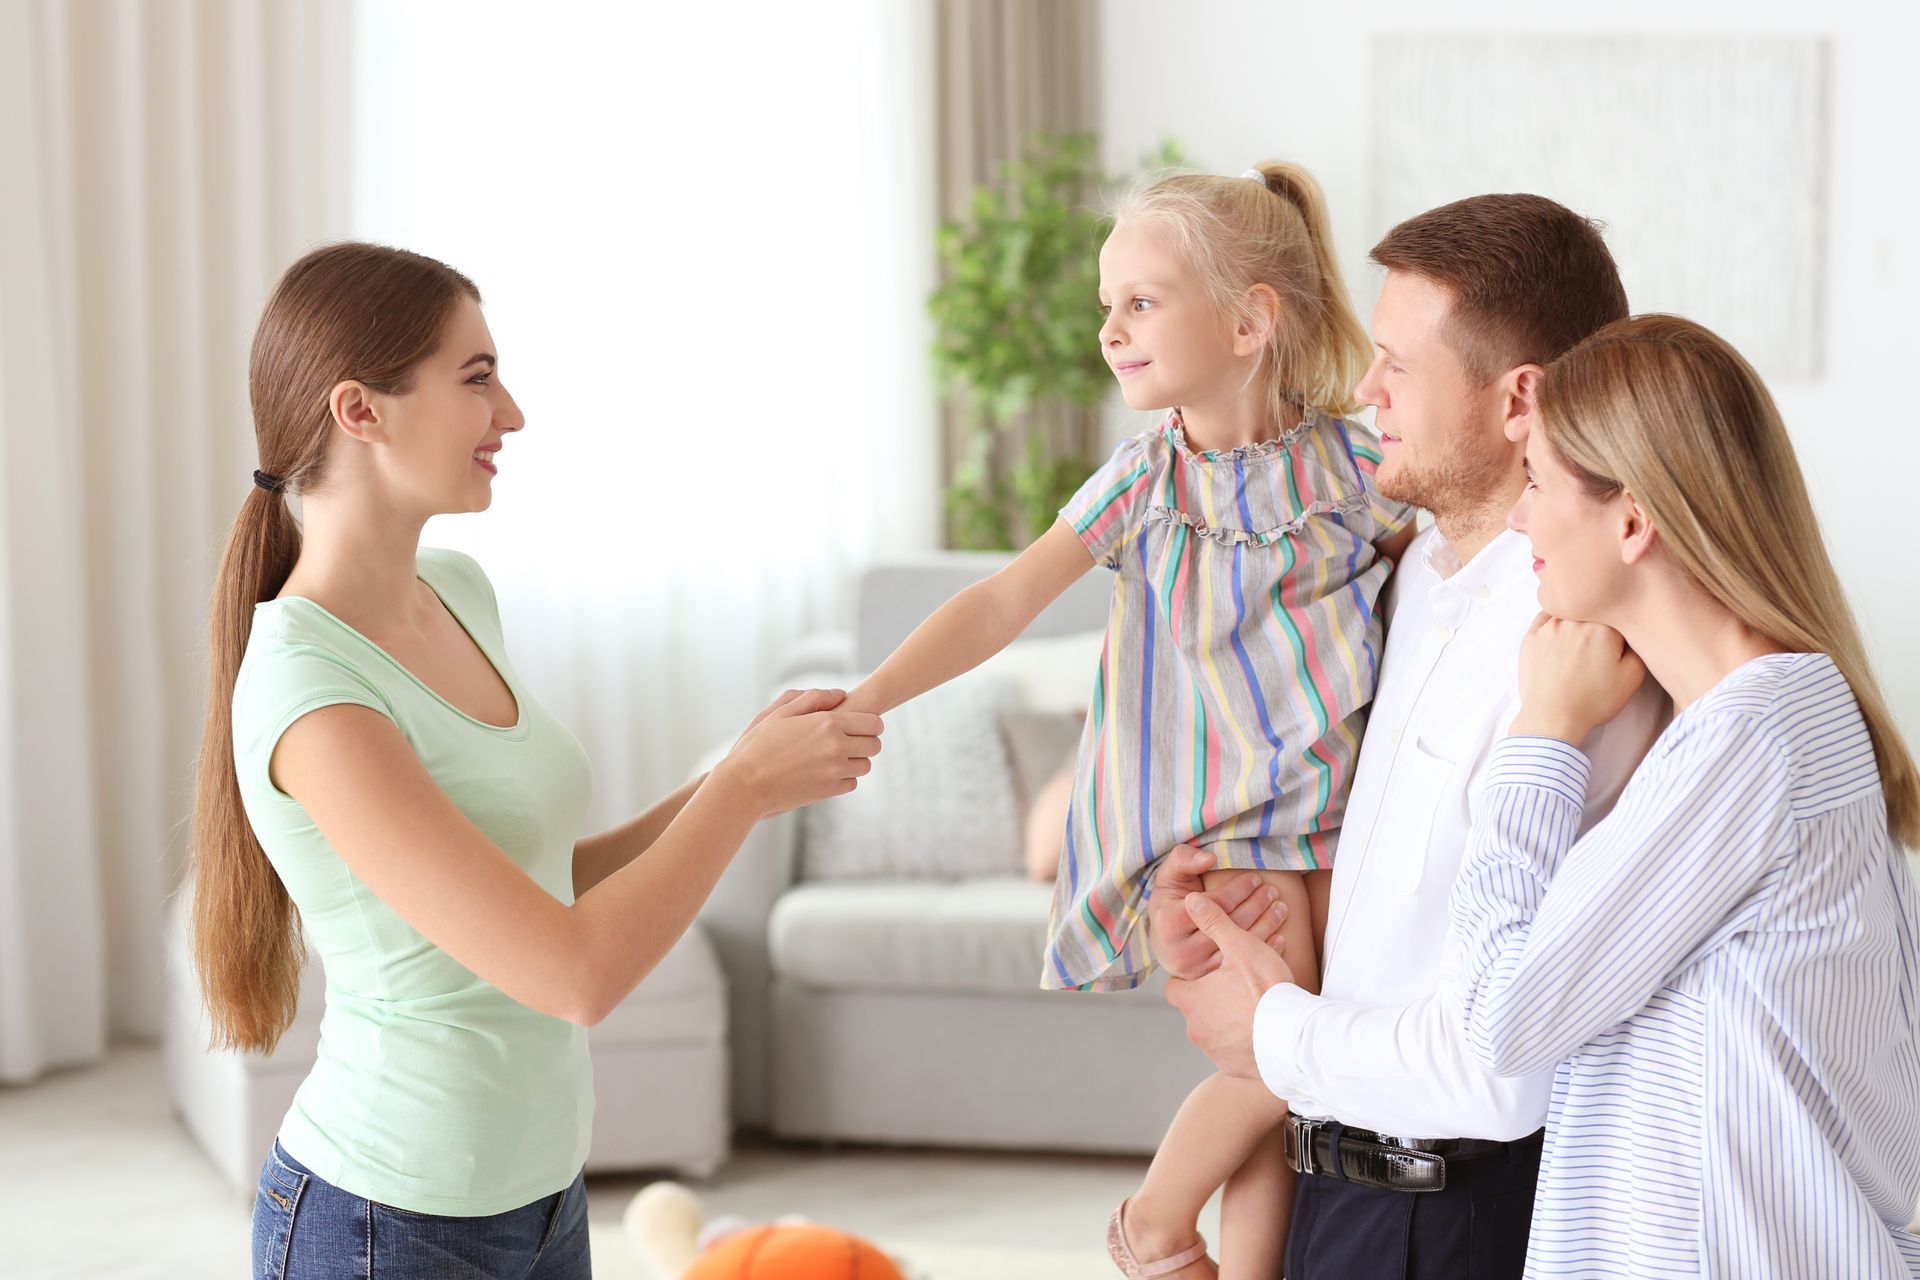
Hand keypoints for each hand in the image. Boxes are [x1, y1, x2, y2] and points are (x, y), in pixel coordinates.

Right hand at [717, 689, 882, 817]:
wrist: (746, 783)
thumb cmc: (759, 745)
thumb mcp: (782, 713)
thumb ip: (814, 698)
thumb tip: (841, 694)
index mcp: (828, 723)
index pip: (874, 723)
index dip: (869, 723)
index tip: (859, 725)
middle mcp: (837, 747)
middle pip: (874, 745)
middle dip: (865, 741)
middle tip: (848, 740)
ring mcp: (835, 771)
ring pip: (865, 765)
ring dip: (855, 760)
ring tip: (835, 756)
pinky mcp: (829, 791)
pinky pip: (852, 783)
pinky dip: (843, 778)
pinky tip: (826, 772)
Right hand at [1147, 844, 1290, 979]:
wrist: (1164, 940)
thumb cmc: (1170, 902)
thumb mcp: (1170, 876)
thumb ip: (1184, 859)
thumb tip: (1210, 859)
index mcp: (1169, 924)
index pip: (1215, 904)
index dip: (1239, 889)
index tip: (1255, 878)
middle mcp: (1180, 951)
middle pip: (1230, 924)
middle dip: (1256, 904)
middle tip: (1272, 891)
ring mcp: (1195, 970)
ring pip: (1241, 944)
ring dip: (1266, 924)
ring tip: (1279, 907)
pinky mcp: (1209, 982)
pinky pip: (1244, 964)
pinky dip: (1265, 948)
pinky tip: (1278, 933)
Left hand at [1164, 895, 1295, 1079]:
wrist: (1292, 1040)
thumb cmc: (1265, 991)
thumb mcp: (1240, 948)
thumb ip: (1215, 922)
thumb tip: (1191, 900)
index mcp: (1192, 998)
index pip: (1176, 987)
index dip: (1191, 979)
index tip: (1210, 973)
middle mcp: (1196, 1028)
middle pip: (1195, 1009)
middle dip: (1212, 999)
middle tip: (1237, 988)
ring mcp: (1213, 1050)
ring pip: (1213, 1031)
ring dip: (1228, 1021)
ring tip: (1254, 1008)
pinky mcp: (1233, 1067)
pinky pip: (1232, 1052)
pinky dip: (1243, 1042)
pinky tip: (1262, 1030)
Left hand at [1511, 612, 1647, 742]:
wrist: (1553, 717)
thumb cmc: (1594, 700)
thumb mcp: (1632, 677)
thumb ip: (1639, 646)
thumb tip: (1635, 629)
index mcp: (1605, 627)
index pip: (1619, 615)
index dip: (1622, 629)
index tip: (1618, 644)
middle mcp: (1576, 619)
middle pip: (1593, 611)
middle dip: (1599, 624)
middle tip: (1597, 648)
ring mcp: (1550, 626)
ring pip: (1569, 611)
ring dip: (1577, 620)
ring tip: (1579, 645)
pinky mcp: (1531, 636)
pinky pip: (1546, 618)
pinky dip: (1555, 623)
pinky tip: (1560, 637)